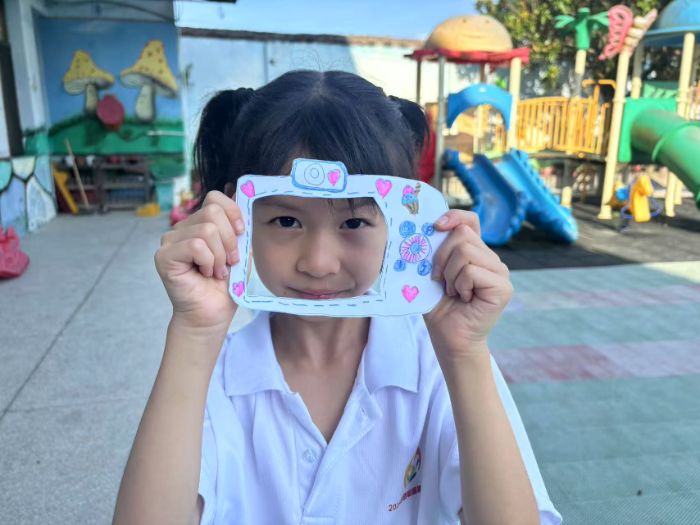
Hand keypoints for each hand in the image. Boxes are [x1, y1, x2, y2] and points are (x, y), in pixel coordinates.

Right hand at [155, 191, 243, 331]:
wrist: (212, 314)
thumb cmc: (225, 286)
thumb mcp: (239, 251)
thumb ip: (238, 226)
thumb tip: (240, 194)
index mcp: (200, 224)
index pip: (214, 198)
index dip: (233, 212)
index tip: (242, 233)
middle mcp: (182, 229)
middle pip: (213, 212)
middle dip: (229, 240)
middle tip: (229, 262)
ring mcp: (170, 241)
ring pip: (206, 230)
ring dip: (220, 256)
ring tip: (217, 272)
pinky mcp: (164, 256)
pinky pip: (196, 246)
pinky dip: (209, 262)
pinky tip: (205, 274)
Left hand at [423, 211, 511, 360]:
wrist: (449, 338)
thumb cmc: (438, 307)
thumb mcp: (431, 273)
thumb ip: (434, 251)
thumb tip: (423, 229)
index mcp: (474, 252)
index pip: (469, 220)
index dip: (453, 216)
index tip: (435, 226)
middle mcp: (490, 258)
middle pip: (462, 234)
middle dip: (442, 257)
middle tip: (441, 280)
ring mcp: (500, 272)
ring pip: (465, 251)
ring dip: (450, 274)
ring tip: (453, 292)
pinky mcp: (502, 287)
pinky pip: (471, 271)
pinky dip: (459, 285)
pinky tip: (463, 299)